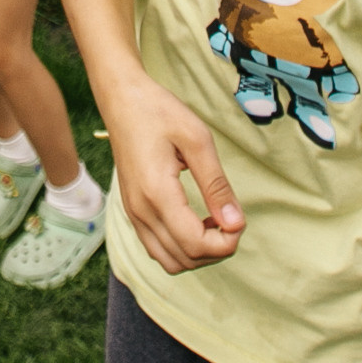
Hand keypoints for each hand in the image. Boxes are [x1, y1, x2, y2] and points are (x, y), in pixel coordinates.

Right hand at [105, 74, 244, 272]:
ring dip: (199, 253)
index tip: (239, 221)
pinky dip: (181, 248)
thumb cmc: (159, 112)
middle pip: (184, 259)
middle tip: (232, 221)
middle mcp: (140, 211)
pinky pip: (157, 249)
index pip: (195, 244)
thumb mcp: (197, 139)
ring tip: (215, 224)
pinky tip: (196, 222)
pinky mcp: (132, 212)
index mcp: (156, 192)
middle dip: (216, 250)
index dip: (226, 243)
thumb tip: (235, 223)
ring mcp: (133, 214)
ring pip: (170, 261)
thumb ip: (216, 184)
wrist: (122, 100)